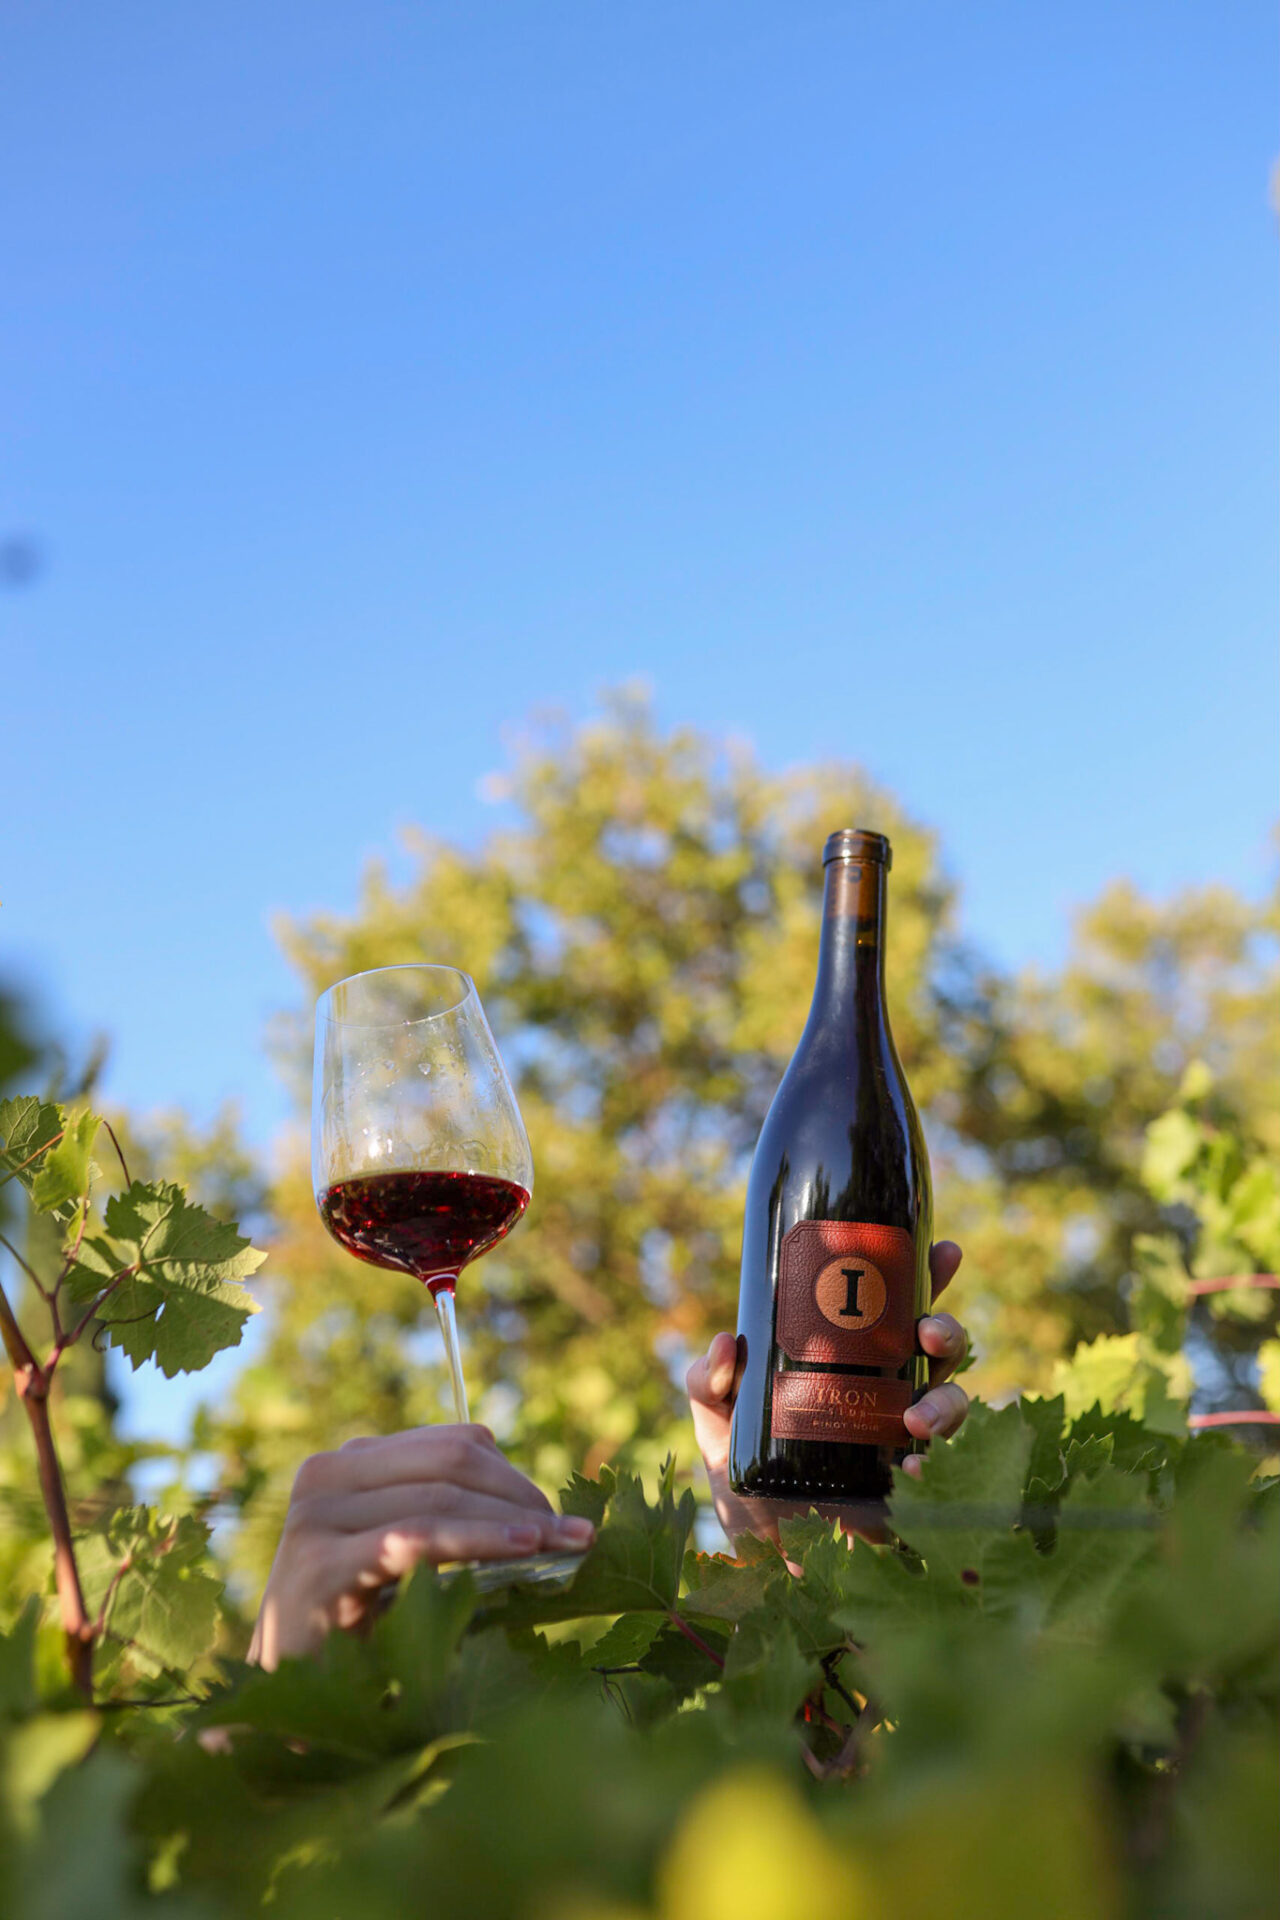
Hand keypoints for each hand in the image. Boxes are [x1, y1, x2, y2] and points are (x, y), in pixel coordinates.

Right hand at [248, 1425, 594, 1666]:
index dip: (514, 1473)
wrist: (280, 1696)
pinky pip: (417, 1538)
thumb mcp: (398, 1556)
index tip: (559, 1512)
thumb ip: (444, 1516)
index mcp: (351, 1463)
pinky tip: (525, 1549)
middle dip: (523, 1494)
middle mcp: (328, 1474)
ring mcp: (319, 1516)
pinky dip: (477, 1539)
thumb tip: (542, 1511)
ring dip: (515, 1520)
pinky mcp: (322, 1564)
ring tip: (568, 1543)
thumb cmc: (353, 1628)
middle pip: (452, 1462)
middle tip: (577, 1533)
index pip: (452, 1444)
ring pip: (442, 1496)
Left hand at [686, 1241, 969, 1550]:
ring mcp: (901, 1441)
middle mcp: (884, 1392)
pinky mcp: (908, 1494)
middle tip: (929, 1331)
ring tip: (917, 1419)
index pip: (894, 1305)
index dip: (927, 1274)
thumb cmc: (740, 1478)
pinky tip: (919, 1469)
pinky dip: (937, 1466)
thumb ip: (707, 1382)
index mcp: (848, 1360)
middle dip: (947, 1330)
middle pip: (936, 1347)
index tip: (944, 1250)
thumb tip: (725, 1346)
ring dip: (947, 1401)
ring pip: (951, 1402)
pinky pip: (943, 1470)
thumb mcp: (715, 1423)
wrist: (750, 1560)